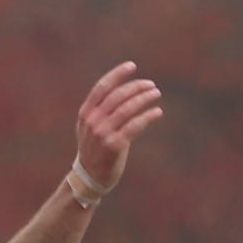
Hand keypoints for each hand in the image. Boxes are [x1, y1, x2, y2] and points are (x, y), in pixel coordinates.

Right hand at [76, 63, 162, 191]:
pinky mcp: (114, 145)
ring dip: (144, 99)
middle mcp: (93, 122)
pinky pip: (134, 126)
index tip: (132, 66)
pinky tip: (157, 112)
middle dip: (136, 87)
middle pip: (118, 96)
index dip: (117, 74)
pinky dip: (148, 116)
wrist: (90, 177)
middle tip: (151, 85)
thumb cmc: (95, 149)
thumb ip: (100, 110)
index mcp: (85, 114)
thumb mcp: (89, 127)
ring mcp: (102, 134)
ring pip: (127, 109)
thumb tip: (123, 89)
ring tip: (156, 94)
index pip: (102, 87)